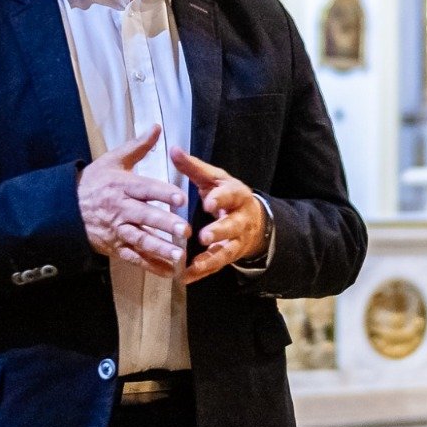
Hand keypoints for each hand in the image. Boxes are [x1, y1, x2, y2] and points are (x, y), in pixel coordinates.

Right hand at [77, 125, 189, 275]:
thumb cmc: (95, 181)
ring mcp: (116, 229)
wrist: (65, 206)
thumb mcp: (113, 160)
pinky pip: (133, 257)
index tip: (181, 197)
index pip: (145, 189)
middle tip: (185, 230)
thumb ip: (138, 146)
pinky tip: (167, 272)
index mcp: (122, 186)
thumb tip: (157, 127)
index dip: (163, 193)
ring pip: (139, 240)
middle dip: (164, 224)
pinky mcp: (114, 246)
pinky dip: (149, 266)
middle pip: (144, 216)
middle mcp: (120, 208)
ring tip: (178, 255)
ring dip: (159, 248)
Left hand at [170, 147, 270, 283]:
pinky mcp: (229, 255)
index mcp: (237, 195)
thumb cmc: (226, 195)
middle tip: (204, 236)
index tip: (209, 202)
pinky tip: (185, 277)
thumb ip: (194, 168)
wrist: (253, 219)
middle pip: (232, 226)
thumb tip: (173, 149)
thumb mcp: (214, 179)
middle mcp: (240, 219)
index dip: (221, 199)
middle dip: (219, 231)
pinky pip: (216, 265)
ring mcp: (236, 240)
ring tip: (194, 264)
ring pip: (226, 250)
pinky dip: (202, 272)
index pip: (231, 195)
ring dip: (211, 258)